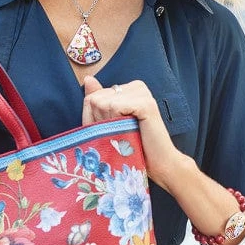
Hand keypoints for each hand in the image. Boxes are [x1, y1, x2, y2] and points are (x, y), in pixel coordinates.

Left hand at [81, 76, 185, 190]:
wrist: (157, 166)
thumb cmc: (131, 148)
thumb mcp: (106, 125)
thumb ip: (96, 101)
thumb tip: (88, 78)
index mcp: (128, 89)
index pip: (92, 97)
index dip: (96, 119)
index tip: (115, 130)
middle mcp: (136, 86)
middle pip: (96, 99)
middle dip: (102, 122)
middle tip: (122, 134)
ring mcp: (143, 93)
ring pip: (104, 103)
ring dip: (110, 125)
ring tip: (127, 133)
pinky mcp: (147, 103)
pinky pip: (115, 107)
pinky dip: (117, 123)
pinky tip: (133, 130)